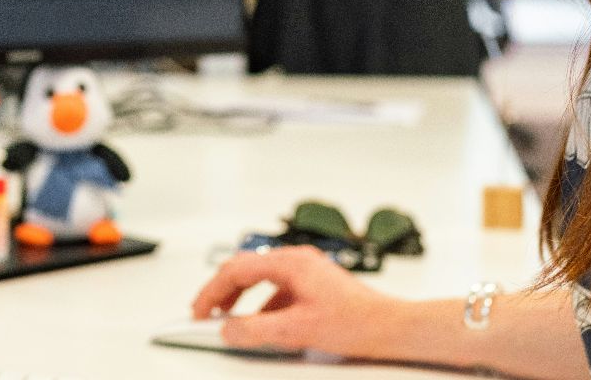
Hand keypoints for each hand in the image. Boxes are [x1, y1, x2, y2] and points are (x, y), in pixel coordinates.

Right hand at [189, 246, 397, 356]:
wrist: (392, 327)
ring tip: (230, 321)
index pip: (235, 270)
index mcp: (290, 263)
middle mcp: (297, 260)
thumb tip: (228, 329)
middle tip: (206, 314)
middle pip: (245, 270)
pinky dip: (262, 306)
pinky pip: (278, 290)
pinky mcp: (314, 285)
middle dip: (222, 293)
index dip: (211, 292)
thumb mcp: (297, 330)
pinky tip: (264, 326)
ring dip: (242, 300)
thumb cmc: (357, 322)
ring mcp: (306, 271)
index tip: (198, 311)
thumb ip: (256, 330)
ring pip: (261, 279)